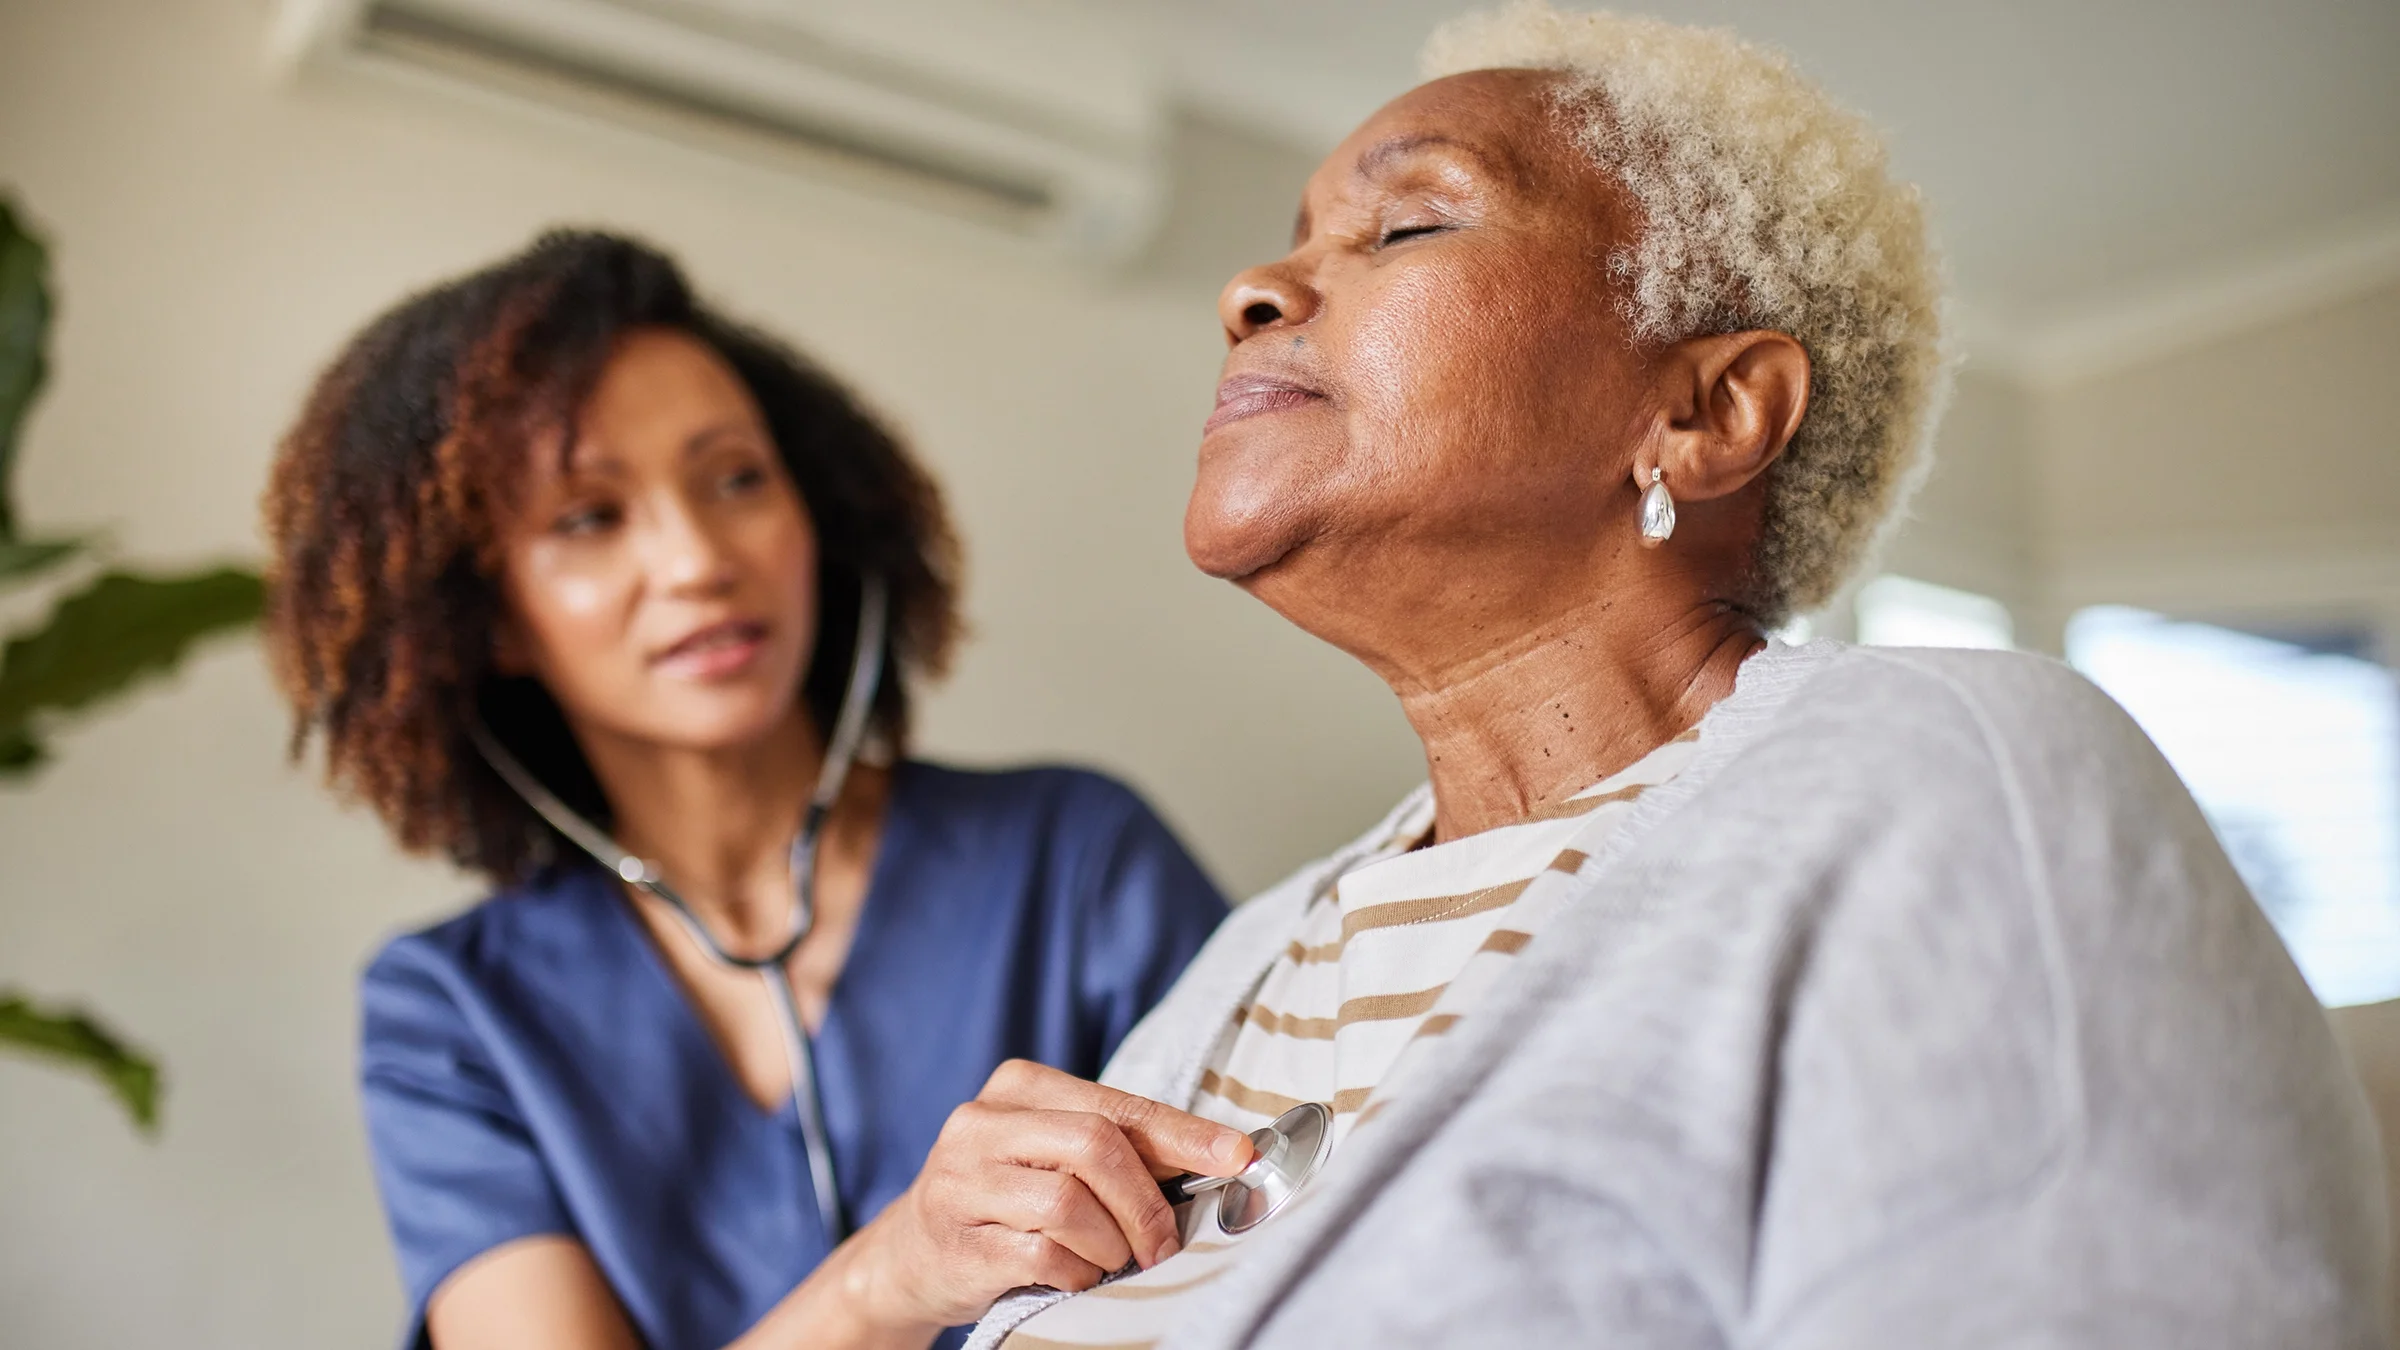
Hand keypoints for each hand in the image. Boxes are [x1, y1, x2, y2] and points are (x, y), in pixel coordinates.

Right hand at [845, 1059, 1255, 1332]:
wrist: (911, 1255)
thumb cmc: (1006, 1198)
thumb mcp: (1054, 1155)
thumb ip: (1120, 1146)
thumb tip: (1221, 1153)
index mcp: (1018, 1086)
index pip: (1117, 1104)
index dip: (1183, 1134)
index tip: (1239, 1155)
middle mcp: (981, 1122)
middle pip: (1095, 1145)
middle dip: (1146, 1202)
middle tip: (1165, 1243)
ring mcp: (961, 1181)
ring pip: (1068, 1202)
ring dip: (1110, 1243)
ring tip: (1111, 1259)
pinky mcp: (957, 1240)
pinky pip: (1041, 1254)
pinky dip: (1075, 1272)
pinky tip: (1073, 1275)